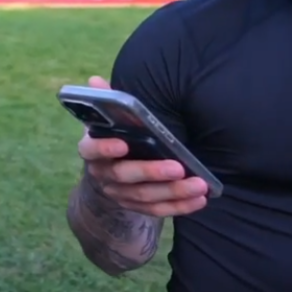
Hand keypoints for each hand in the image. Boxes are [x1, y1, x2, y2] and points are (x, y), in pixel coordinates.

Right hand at [78, 76, 208, 217]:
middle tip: (178, 167)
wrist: (111, 170)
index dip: (105, 149)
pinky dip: (179, 207)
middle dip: (152, 173)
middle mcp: (103, 175)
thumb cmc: (116, 135)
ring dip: (173, 192)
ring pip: (144, 197)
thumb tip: (95, 80)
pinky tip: (199, 199)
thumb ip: (107, 101)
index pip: (91, 150)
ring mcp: (119, 194)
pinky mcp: (137, 207)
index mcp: (92, 149)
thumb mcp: (110, 118)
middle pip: (124, 176)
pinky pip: (158, 210)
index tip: (123, 144)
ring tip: (198, 184)